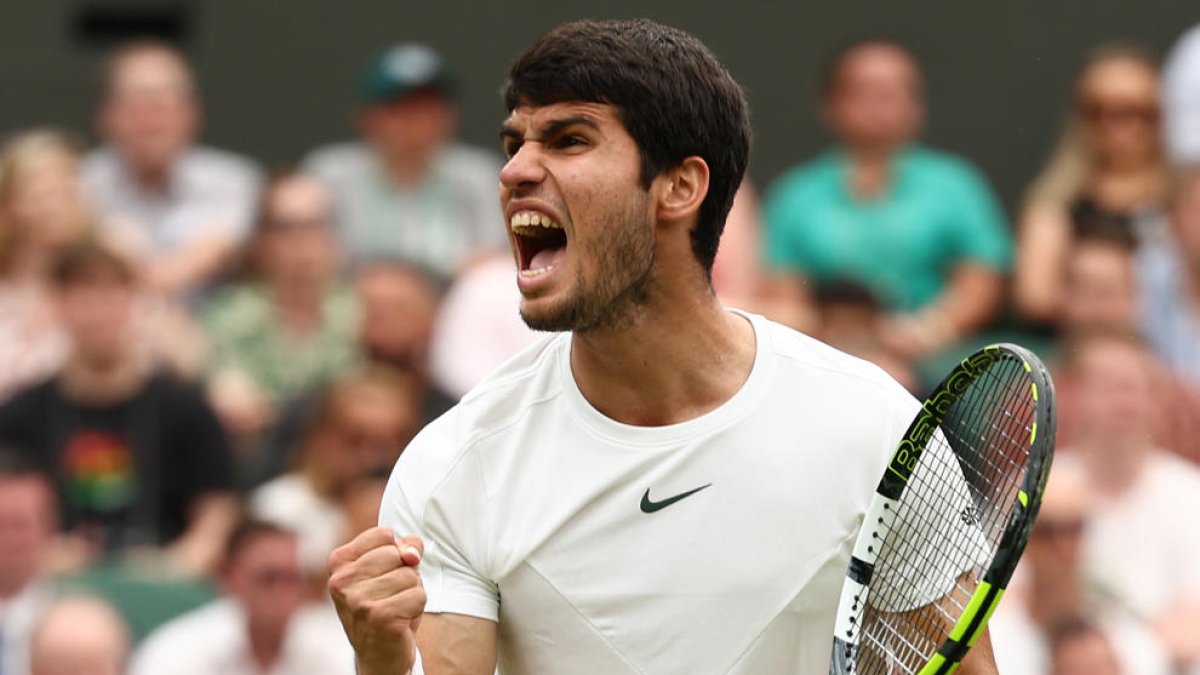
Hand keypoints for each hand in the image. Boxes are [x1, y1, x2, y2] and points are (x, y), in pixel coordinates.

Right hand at [328, 527, 425, 674]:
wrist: (378, 655)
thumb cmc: (385, 605)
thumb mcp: (389, 569)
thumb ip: (403, 548)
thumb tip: (412, 554)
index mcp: (339, 562)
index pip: (384, 535)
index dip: (396, 553)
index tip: (383, 575)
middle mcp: (342, 580)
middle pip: (398, 554)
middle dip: (405, 574)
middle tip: (390, 596)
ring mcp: (358, 600)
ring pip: (410, 575)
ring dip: (411, 592)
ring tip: (395, 608)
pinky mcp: (379, 617)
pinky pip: (419, 595)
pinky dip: (417, 608)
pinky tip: (400, 620)